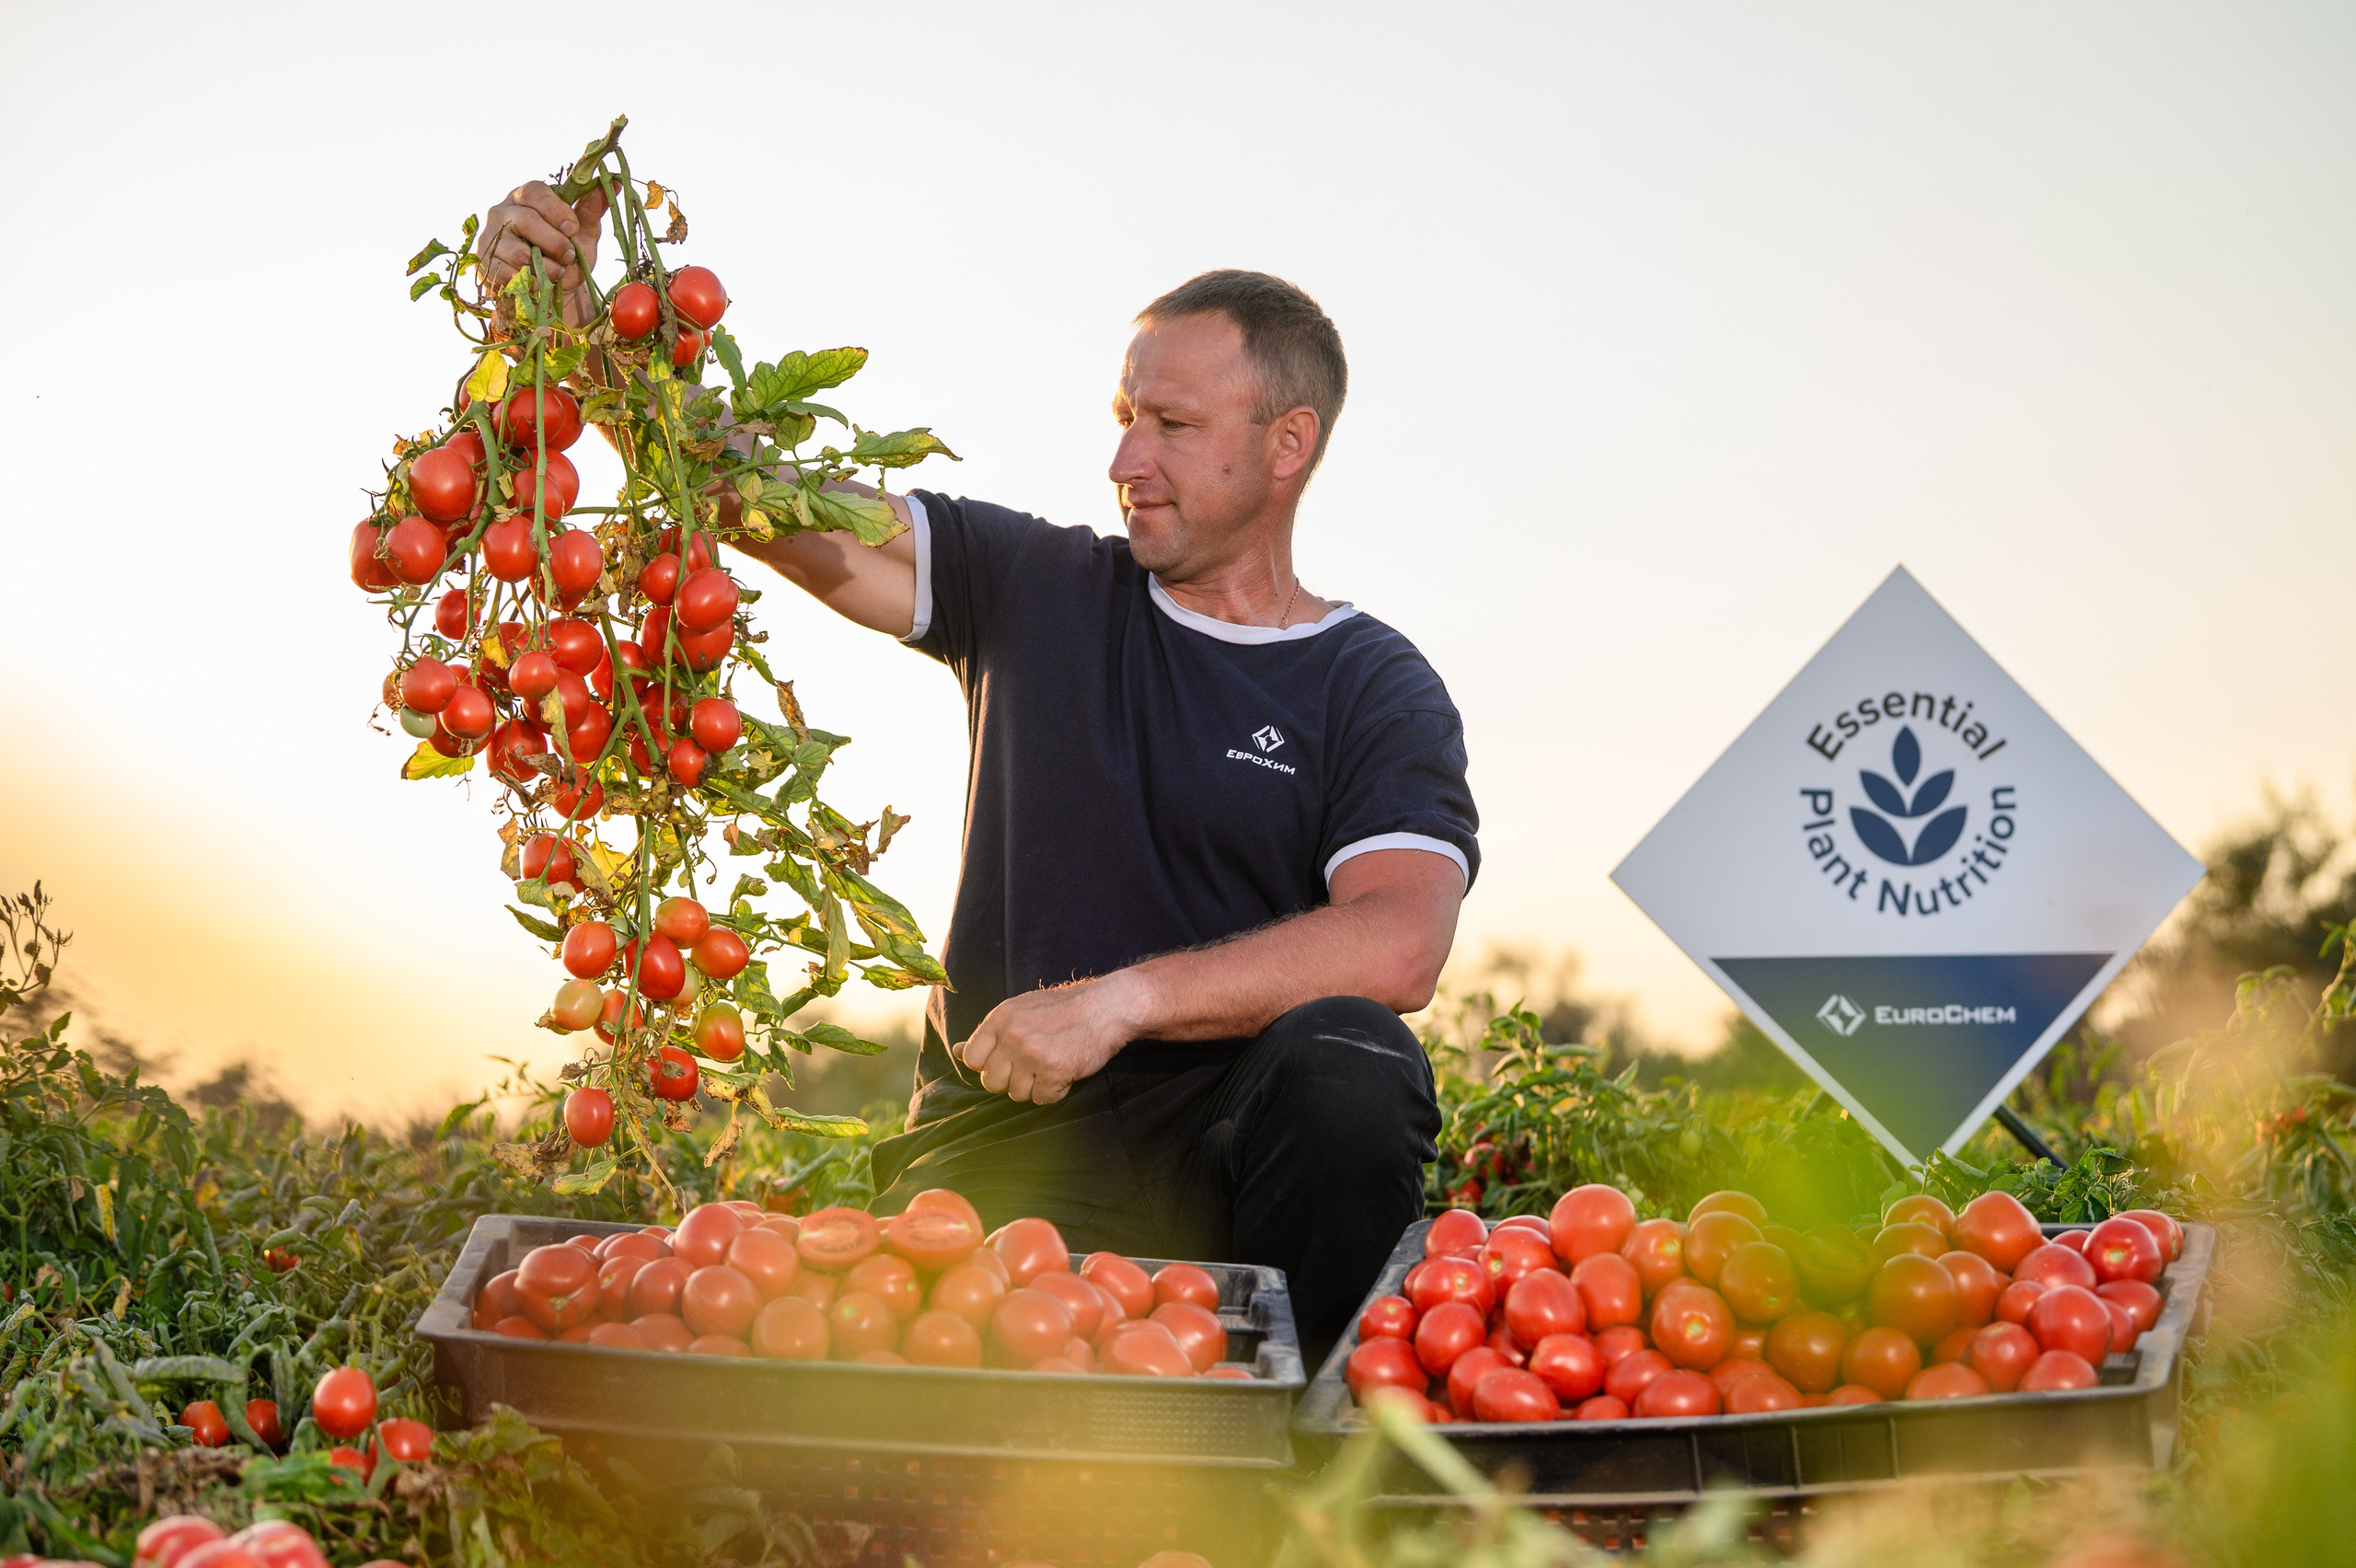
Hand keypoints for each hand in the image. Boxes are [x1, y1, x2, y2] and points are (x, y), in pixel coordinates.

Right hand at [481, 181, 608, 325]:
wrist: (552, 292)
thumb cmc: (566, 256)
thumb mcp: (583, 234)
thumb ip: (592, 209)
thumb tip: (615, 183)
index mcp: (526, 197)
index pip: (535, 191)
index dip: (556, 210)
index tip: (573, 228)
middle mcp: (502, 212)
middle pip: (526, 220)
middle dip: (554, 243)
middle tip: (568, 256)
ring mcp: (490, 238)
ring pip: (518, 251)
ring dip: (545, 267)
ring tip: (556, 272)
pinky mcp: (485, 264)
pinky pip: (508, 274)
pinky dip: (530, 282)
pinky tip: (538, 283)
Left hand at [954, 972, 1155, 1104]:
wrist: (1106, 1007)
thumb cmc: (1063, 1009)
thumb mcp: (1020, 1010)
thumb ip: (990, 1033)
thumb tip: (955, 1050)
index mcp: (1000, 1017)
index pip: (971, 1059)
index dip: (988, 1066)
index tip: (1007, 1061)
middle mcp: (1012, 1035)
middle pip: (992, 1082)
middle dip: (1011, 1080)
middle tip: (1033, 1066)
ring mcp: (1032, 1054)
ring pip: (1016, 1094)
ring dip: (1034, 1087)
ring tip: (1052, 1065)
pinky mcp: (1054, 1070)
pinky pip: (1042, 1099)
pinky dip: (1055, 1091)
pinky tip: (1065, 1072)